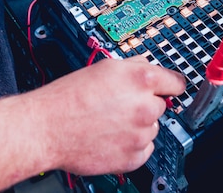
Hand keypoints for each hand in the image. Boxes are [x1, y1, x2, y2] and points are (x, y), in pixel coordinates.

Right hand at [33, 56, 185, 175]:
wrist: (46, 128)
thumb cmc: (69, 97)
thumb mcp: (105, 67)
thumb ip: (134, 66)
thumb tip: (147, 66)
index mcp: (142, 80)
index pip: (176, 82)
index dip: (169, 84)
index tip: (169, 88)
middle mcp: (146, 107)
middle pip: (160, 105)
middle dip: (145, 104)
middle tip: (120, 105)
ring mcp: (141, 134)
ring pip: (151, 128)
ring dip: (138, 126)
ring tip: (110, 122)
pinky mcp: (133, 158)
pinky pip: (144, 150)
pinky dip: (132, 146)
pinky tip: (111, 137)